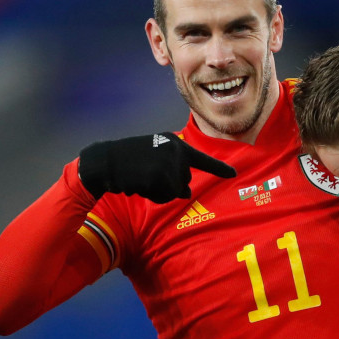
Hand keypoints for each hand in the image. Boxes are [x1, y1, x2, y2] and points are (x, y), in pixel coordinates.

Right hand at [78, 133, 235, 203]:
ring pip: (176, 191)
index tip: (234, 175)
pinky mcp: (161, 174)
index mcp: (174, 142)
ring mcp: (169, 161)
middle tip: (146, 176)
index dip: (219, 169)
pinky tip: (138, 183)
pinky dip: (153, 195)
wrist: (104, 161)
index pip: (201, 159)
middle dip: (168, 186)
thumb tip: (187, 192)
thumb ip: (173, 171)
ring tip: (141, 178)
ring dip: (160, 192)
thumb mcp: (153, 159)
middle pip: (185, 182)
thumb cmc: (127, 162)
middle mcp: (176, 150)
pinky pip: (165, 196)